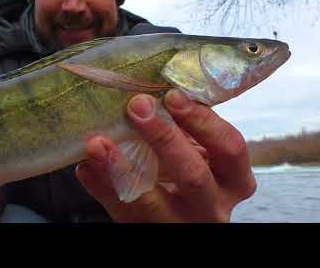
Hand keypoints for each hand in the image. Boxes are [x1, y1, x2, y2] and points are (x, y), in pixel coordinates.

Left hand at [76, 89, 256, 222]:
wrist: (181, 215)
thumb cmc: (192, 170)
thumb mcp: (200, 152)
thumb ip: (188, 128)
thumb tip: (155, 88)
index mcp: (233, 179)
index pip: (229, 147)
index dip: (202, 120)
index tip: (172, 95)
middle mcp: (212, 205)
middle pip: (193, 175)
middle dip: (163, 138)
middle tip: (137, 107)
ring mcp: (179, 223)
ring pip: (151, 202)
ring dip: (120, 169)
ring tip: (98, 143)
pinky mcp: (148, 231)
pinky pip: (121, 211)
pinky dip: (102, 186)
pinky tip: (87, 166)